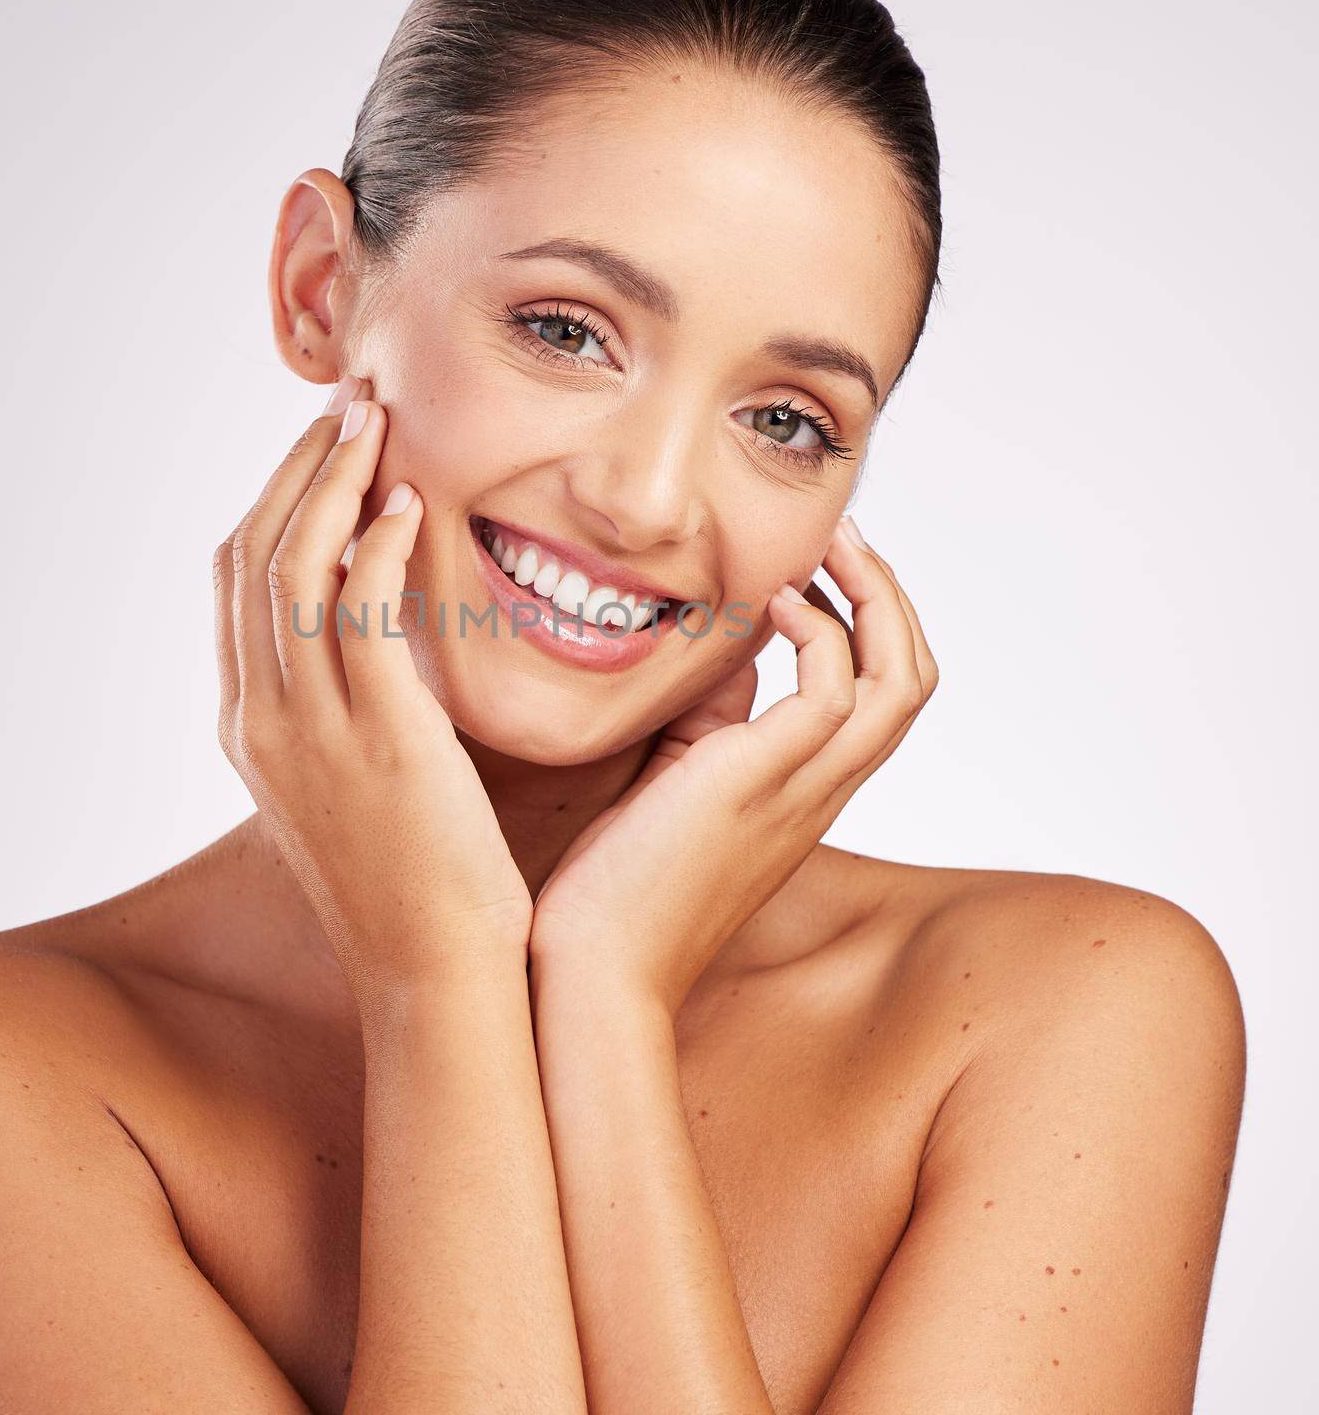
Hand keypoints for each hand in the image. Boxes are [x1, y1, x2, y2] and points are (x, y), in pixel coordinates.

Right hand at [214, 376, 532, 1003]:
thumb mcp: (349, 786)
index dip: (275, 499)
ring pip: (295, 566)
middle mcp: (261, 718)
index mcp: (250, 728)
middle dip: (298, 466)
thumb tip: (371, 644)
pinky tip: (405, 501)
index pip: (239, 582)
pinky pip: (357, 611)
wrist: (434, 975)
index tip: (321, 446)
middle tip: (347, 403)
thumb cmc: (412, 883)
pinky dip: (373, 544)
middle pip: (256, 554)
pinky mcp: (377, 735)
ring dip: (330, 479)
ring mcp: (309, 728)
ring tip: (373, 419)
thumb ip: (342, 711)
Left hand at [528, 516, 938, 1013]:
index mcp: (804, 794)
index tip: (823, 570)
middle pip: (912, 680)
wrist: (596, 970)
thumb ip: (713, 724)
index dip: (871, 627)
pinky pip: (833, 690)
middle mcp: (819, 791)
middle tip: (845, 539)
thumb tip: (726, 654)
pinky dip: (818, 630)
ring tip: (828, 548)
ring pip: (899, 680)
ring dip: (875, 598)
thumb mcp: (676, 786)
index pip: (879, 700)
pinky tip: (768, 603)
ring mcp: (799, 789)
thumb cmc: (618, 889)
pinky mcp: (760, 782)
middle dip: (890, 597)